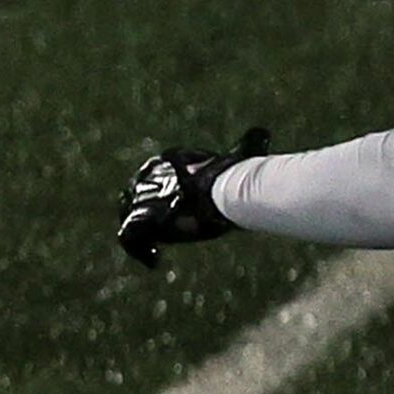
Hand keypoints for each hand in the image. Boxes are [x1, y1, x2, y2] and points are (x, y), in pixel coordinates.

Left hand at [118, 127, 266, 266]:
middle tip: (165, 234)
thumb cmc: (233, 175)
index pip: (156, 177)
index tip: (180, 213)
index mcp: (167, 161)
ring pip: (130, 216)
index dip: (165, 197)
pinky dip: (140, 251)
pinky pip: (129, 238)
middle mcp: (148, 176)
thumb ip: (248, 145)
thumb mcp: (240, 156)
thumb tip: (264, 133)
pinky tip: (155, 260)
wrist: (219, 190)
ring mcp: (141, 198)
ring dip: (142, 233)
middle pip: (138, 197)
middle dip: (149, 215)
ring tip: (156, 250)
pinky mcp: (140, 219)